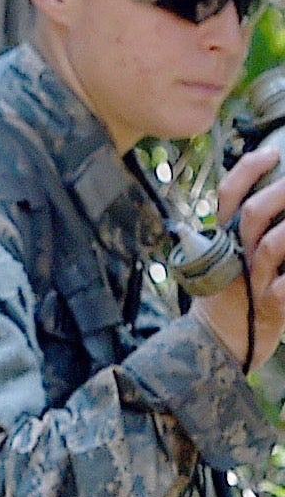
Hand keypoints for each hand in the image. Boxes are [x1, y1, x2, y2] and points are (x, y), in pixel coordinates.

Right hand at [197, 145, 284, 370]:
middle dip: (281, 193)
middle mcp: (234, 256)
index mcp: (223, 239)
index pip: (228, 195)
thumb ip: (249, 232)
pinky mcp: (268, 309)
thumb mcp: (232, 259)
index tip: (271, 153)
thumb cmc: (233, 296)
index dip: (248, 170)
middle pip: (251, 214)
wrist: (217, 343)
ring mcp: (251, 282)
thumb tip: (274, 197)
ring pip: (270, 246)